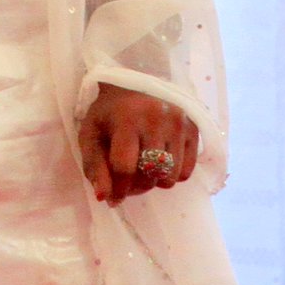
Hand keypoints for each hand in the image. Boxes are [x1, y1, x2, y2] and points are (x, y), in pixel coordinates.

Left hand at [78, 82, 199, 204]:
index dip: (118, 190)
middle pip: (149, 175)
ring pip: (170, 177)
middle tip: (128, 180)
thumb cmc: (108, 115)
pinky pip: (186, 171)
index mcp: (127, 118)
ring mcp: (178, 122)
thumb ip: (95, 168)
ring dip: (155, 181)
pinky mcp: (193, 127)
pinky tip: (160, 162)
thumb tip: (105, 198)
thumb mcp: (91, 137)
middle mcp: (156, 117)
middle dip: (136, 187)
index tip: (114, 198)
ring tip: (144, 169)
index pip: (125, 167)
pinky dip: (172, 175)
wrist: (132, 86)